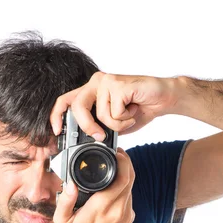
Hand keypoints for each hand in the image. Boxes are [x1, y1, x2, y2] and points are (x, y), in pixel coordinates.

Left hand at [50, 71, 178, 138]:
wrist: (165, 97)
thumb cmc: (140, 109)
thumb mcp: (115, 123)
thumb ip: (100, 127)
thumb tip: (87, 141)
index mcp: (92, 90)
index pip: (65, 100)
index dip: (56, 116)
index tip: (57, 131)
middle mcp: (96, 82)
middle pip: (77, 107)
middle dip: (88, 127)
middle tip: (101, 136)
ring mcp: (107, 81)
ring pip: (100, 114)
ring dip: (118, 124)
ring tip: (129, 115)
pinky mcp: (118, 84)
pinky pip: (114, 112)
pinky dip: (126, 119)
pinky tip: (135, 109)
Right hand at [53, 148, 135, 222]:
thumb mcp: (62, 220)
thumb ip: (64, 200)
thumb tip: (69, 183)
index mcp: (102, 207)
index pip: (122, 178)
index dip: (123, 162)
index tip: (117, 152)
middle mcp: (118, 210)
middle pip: (130, 179)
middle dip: (127, 163)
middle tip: (118, 154)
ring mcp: (126, 215)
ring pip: (131, 188)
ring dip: (125, 176)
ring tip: (113, 168)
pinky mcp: (130, 218)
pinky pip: (129, 197)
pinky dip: (123, 188)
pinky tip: (113, 186)